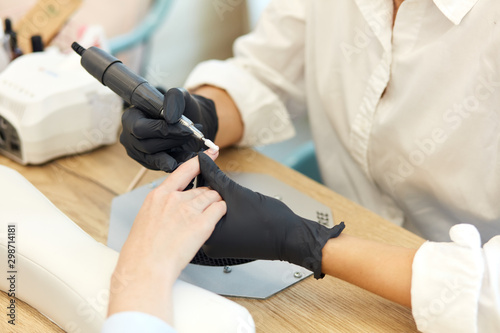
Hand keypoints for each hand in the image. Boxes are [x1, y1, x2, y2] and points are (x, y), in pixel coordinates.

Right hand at [108, 149, 225, 321]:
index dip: (200, 160)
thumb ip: (161, 208)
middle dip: (207, 195)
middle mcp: (175, 199)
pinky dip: (221, 212)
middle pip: (202, 188)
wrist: (145, 268)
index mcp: (158, 196)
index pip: (184, 170)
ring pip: (212, 197)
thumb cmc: (141, 251)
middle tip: (204, 208)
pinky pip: (219, 209)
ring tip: (208, 216)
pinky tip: (217, 219)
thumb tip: (171, 207)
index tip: (211, 153)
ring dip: (215, 203)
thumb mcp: (146, 220)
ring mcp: (188, 210)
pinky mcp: (201, 224)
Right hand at [120, 88, 217, 171]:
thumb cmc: (178, 107)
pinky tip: (190, 156)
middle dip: (173, 141)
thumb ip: (174, 99)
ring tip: (194, 145)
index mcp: (130, 118)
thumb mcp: (179, 96)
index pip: (140, 128)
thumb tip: (171, 118)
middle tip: (192, 134)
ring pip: (155, 158)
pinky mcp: (148, 163)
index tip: (186, 128)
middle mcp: (129, 137)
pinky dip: (178, 162)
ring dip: (177, 153)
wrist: (185, 122)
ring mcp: (137, 152)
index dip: (162, 130)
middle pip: (148, 146)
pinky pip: (162, 166)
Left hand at [198, 153, 344, 278]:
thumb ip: (215, 175)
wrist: (291, 237)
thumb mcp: (237, 192)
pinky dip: (226, 212)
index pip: (196, 202)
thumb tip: (203, 160)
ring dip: (220, 201)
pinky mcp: (228, 244)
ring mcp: (219, 246)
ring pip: (212, 215)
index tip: (209, 171)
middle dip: (211, 193)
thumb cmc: (270, 222)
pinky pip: (221, 223)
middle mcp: (210, 244)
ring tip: (235, 197)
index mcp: (208, 234)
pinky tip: (238, 207)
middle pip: (202, 209)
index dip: (203, 182)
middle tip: (225, 185)